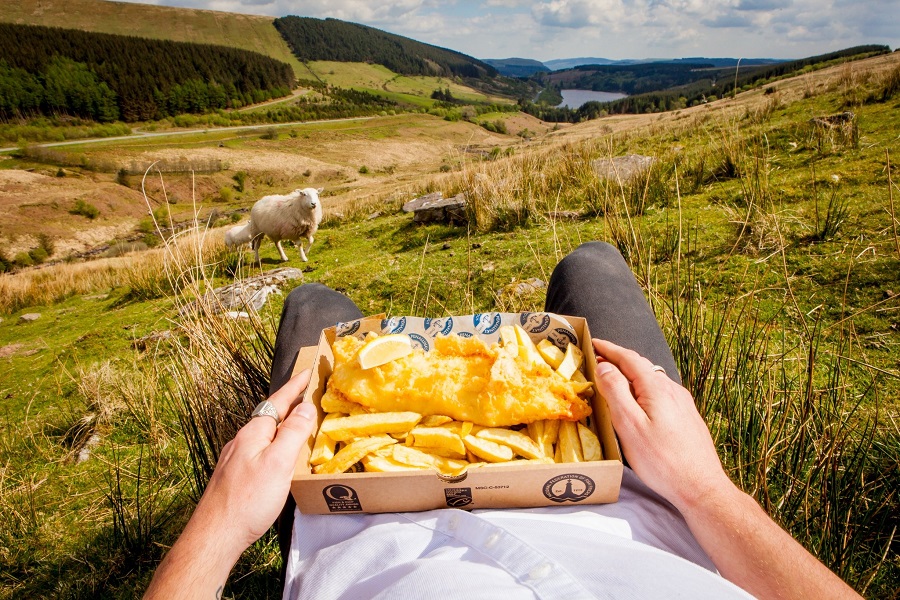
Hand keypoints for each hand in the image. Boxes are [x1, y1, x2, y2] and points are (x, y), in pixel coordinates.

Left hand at [185, 369, 318, 557]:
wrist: (215, 536)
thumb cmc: (248, 500)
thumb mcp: (278, 463)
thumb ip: (293, 433)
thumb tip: (305, 407)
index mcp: (253, 434)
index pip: (277, 402)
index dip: (294, 386)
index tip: (307, 371)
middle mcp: (242, 442)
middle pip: (270, 416)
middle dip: (289, 405)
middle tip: (308, 396)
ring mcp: (236, 460)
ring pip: (264, 435)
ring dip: (283, 426)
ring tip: (300, 425)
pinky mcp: (235, 477)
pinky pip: (259, 451)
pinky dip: (275, 445)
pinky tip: (280, 458)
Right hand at [592, 339, 731, 510]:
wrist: (701, 487)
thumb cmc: (661, 460)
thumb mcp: (629, 425)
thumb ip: (616, 392)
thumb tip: (605, 367)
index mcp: (656, 388)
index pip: (629, 358)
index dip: (609, 349)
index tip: (593, 342)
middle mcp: (672, 390)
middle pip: (642, 367)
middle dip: (618, 361)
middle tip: (597, 361)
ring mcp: (682, 403)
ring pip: (652, 381)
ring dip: (630, 376)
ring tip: (613, 382)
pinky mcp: (687, 417)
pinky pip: (660, 394)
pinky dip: (642, 390)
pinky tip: (638, 404)